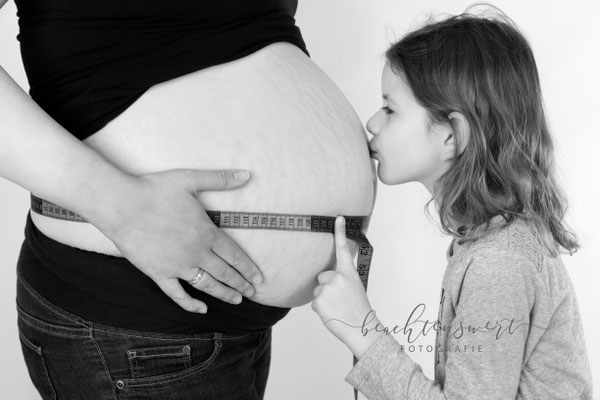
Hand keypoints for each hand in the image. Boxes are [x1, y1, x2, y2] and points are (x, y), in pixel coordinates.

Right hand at [96, 169, 261, 313]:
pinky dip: (191, 304)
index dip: (248, 268)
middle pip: (225, 273)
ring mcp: (178, 266)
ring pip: (207, 285)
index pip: (234, 255)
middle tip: (253, 292)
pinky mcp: (159, 273)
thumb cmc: (154, 190)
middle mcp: (196, 253)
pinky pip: (177, 294)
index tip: (259, 278)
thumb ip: (220, 179)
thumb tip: (246, 174)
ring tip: (237, 300)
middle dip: (241, 284)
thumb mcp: (190, 179)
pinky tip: (202, 309)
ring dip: (224, 294)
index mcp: (207, 232)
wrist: (121, 205)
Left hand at [312, 216, 382, 356]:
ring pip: (317, 291)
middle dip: (326, 288)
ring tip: (337, 309)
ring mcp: (327, 288)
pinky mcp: (318, 300)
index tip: (338, 217)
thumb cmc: (359, 311)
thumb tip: (327, 280)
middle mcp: (338, 277)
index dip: (340, 232)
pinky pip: (314, 303)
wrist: (362, 329)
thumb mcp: (355, 289)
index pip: (344, 249)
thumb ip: (342, 280)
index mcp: (349, 273)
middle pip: (322, 277)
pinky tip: (332, 314)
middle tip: (340, 301)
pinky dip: (321, 310)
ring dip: (324, 300)